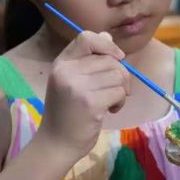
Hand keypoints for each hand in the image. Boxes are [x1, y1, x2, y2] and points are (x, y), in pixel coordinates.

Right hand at [38, 31, 129, 161]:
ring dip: (122, 90)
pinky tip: (110, 110)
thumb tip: (107, 36)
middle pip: (110, 59)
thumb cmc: (67, 113)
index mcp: (61, 64)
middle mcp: (67, 72)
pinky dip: (120, 101)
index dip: (106, 44)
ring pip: (118, 75)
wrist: (57, 144)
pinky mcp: (91, 102)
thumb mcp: (72, 81)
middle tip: (114, 92)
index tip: (116, 58)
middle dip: (120, 75)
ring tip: (110, 102)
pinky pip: (120, 92)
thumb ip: (89, 59)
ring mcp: (78, 87)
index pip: (86, 37)